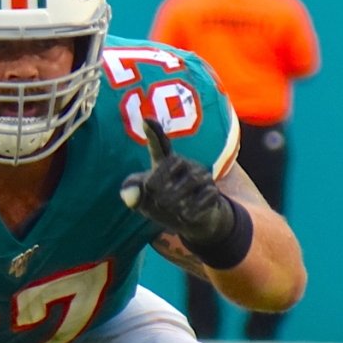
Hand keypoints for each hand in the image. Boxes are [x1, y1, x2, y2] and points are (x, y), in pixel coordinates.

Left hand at [120, 116, 234, 253]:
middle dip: (161, 178)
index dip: (154, 133)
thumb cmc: (164, 204)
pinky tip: (183, 215)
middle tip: (153, 197)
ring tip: (164, 206)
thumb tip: (129, 196)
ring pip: (192, 180)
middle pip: (176, 161)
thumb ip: (133, 196)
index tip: (146, 119)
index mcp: (165, 163)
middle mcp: (185, 165)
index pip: (160, 145)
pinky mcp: (213, 192)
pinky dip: (193, 207)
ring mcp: (201, 177)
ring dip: (175, 195)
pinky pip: (207, 195)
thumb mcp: (143, 202)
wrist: (193, 222)